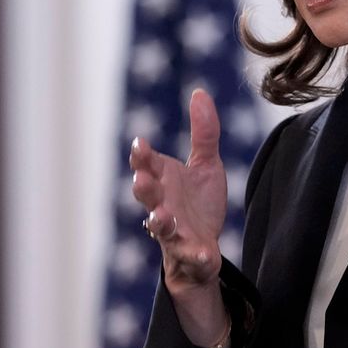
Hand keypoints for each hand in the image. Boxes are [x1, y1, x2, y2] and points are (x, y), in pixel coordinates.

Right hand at [130, 89, 227, 294]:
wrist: (204, 247)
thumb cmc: (198, 203)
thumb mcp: (206, 164)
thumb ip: (204, 133)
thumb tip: (199, 91)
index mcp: (163, 180)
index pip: (146, 165)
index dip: (141, 156)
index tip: (140, 144)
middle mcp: (162, 204)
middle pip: (147, 195)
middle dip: (143, 188)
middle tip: (141, 179)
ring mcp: (174, 231)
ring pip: (161, 226)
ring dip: (159, 221)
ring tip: (160, 217)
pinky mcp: (190, 252)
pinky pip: (190, 255)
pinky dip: (195, 255)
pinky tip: (203, 253)